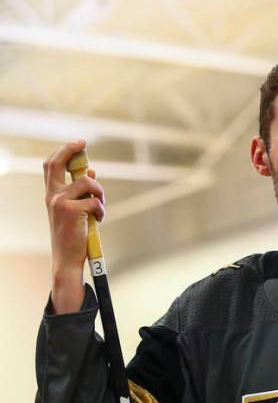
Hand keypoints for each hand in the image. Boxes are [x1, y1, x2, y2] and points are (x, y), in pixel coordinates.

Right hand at [44, 140, 104, 312]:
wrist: (67, 258)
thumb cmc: (73, 235)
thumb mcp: (76, 210)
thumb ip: (81, 192)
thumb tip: (91, 171)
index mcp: (51, 195)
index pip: (51, 166)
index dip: (63, 151)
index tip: (78, 143)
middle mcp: (52, 195)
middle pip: (57, 163)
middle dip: (71, 150)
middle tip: (83, 144)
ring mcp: (59, 201)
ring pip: (87, 182)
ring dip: (100, 193)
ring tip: (100, 207)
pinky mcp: (70, 210)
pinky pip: (95, 201)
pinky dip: (101, 210)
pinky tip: (99, 220)